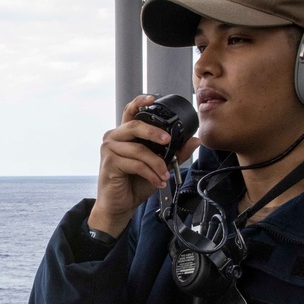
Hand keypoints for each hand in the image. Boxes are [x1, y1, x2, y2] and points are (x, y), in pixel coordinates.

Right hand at [89, 94, 199, 237]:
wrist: (120, 205)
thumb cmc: (135, 183)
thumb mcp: (159, 166)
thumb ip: (175, 153)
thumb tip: (195, 140)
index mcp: (125, 133)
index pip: (130, 111)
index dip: (141, 101)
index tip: (154, 98)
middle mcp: (114, 137)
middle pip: (135, 125)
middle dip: (155, 132)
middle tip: (169, 142)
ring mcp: (109, 150)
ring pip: (138, 149)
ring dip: (157, 163)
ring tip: (165, 175)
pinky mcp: (109, 164)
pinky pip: (135, 164)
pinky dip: (150, 174)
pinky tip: (157, 182)